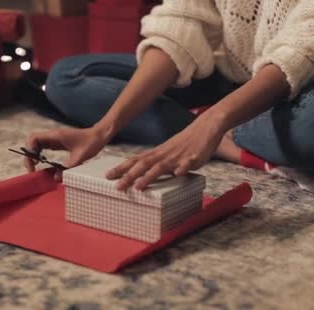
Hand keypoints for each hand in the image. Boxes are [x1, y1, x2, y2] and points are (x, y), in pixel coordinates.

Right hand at [25, 126, 111, 177]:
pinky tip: (44, 164)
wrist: (99, 135)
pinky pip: (44, 147)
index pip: (34, 139)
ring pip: (37, 145)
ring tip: (36, 168)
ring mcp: (55, 139)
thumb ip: (68, 168)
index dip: (29, 150)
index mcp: (56, 136)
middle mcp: (53, 136)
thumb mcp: (80, 157)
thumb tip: (56, 179)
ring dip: (34, 155)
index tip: (34, 163)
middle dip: (29, 155)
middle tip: (32, 169)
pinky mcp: (58, 143)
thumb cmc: (91, 143)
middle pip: (33, 142)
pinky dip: (41, 155)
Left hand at [106, 112, 226, 189]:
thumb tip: (140, 174)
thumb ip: (155, 162)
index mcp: (157, 153)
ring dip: (149, 176)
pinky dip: (182, 168)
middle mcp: (164, 154)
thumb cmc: (184, 143)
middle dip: (129, 176)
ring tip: (139, 186)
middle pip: (143, 165)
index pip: (135, 161)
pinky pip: (187, 164)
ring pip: (161, 166)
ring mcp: (178, 156)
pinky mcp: (193, 158)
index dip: (121, 168)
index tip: (107, 176)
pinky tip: (177, 174)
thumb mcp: (166, 152)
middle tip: (117, 187)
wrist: (205, 127)